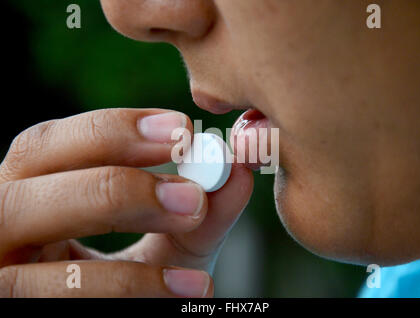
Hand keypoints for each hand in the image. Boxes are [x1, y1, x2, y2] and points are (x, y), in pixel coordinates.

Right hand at [0, 108, 252, 296]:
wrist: (116, 314)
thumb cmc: (133, 279)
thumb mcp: (169, 244)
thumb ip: (201, 213)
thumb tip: (238, 174)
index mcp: (28, 194)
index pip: (44, 147)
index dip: (108, 132)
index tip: (180, 130)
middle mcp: (2, 232)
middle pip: (20, 197)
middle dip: (112, 188)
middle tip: (191, 196)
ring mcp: (0, 282)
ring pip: (31, 265)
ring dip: (122, 248)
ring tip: (195, 227)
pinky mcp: (16, 313)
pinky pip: (58, 303)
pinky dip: (129, 289)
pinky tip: (190, 287)